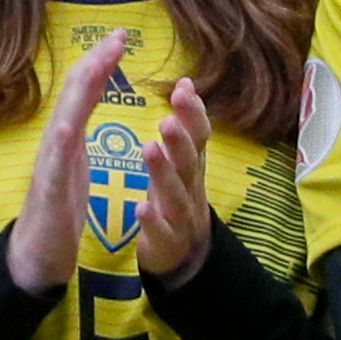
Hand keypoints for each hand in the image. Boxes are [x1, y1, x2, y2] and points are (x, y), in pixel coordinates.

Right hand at [7, 30, 132, 292]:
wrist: (36, 256)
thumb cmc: (57, 214)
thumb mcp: (74, 168)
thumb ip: (76, 140)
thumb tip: (79, 114)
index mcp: (68, 138)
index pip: (84, 92)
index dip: (100, 63)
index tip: (120, 38)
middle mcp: (55, 143)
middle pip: (73, 94)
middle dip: (94, 62)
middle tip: (118, 36)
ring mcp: (48, 165)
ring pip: (63, 118)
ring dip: (79, 91)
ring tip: (97, 63)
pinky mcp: (47, 191)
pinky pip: (53, 164)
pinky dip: (59, 141)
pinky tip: (66, 125)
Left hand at [139, 77, 215, 286]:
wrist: (186, 257)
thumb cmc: (176, 197)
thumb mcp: (184, 161)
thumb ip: (187, 126)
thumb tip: (187, 82)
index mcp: (192, 167)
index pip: (199, 137)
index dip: (193, 114)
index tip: (182, 88)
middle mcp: (191, 189)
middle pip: (190, 163)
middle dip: (181, 140)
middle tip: (166, 119)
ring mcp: (180, 218)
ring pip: (176, 195)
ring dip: (164, 172)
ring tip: (149, 148)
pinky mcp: (166, 244)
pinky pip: (161, 232)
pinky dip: (153, 220)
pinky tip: (141, 207)